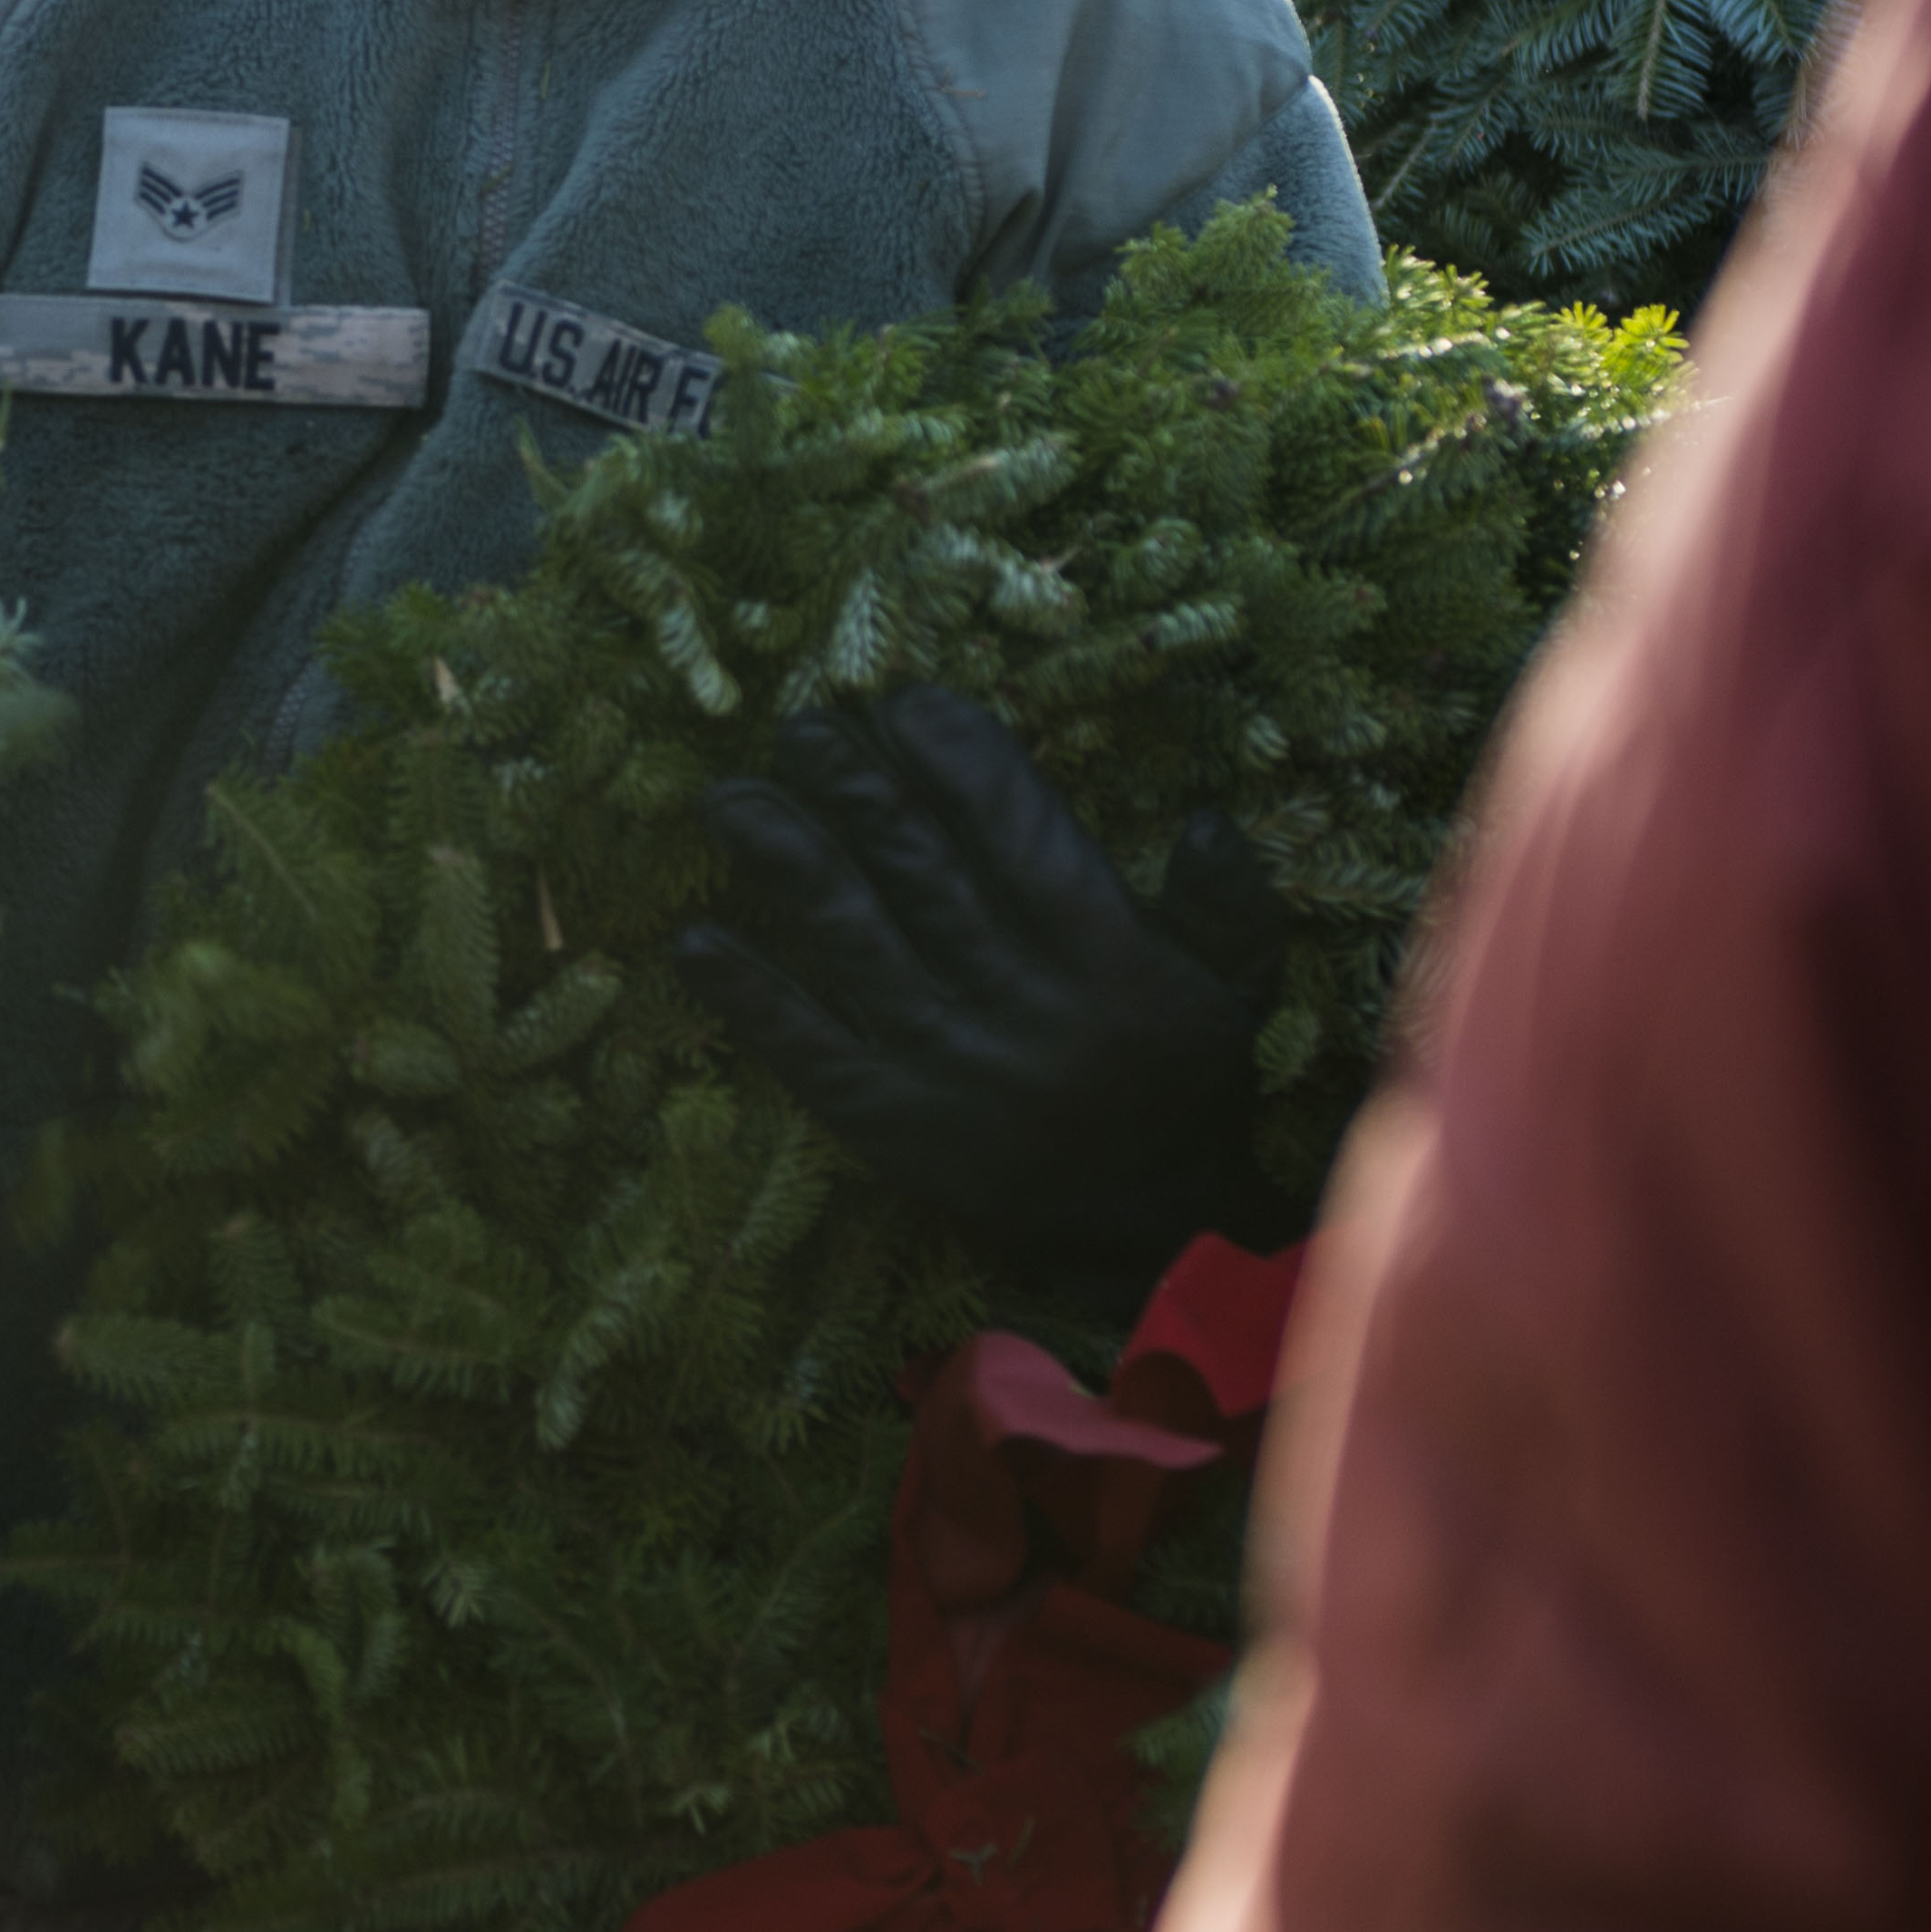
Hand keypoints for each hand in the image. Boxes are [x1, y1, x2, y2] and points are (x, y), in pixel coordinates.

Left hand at [669, 688, 1298, 1299]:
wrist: (1146, 1229)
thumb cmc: (1183, 1081)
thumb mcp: (1235, 989)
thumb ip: (1227, 902)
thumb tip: (1203, 817)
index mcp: (1111, 961)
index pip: (1023, 835)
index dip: (958, 761)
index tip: (903, 702)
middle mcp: (1025, 1007)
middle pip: (922, 873)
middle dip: (854, 789)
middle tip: (800, 726)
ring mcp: (950, 1069)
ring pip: (855, 945)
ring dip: (786, 863)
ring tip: (728, 799)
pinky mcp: (891, 1126)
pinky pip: (810, 1050)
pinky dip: (751, 995)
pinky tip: (695, 942)